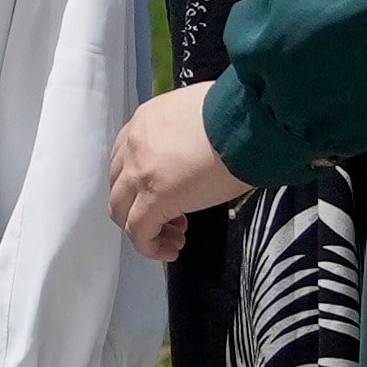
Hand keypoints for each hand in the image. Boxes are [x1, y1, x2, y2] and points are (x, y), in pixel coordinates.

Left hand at [110, 84, 248, 252]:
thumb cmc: (237, 116)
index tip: (169, 192)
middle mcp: (134, 143)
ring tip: (174, 237)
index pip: (126, 158)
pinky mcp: (153, 198)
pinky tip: (171, 250)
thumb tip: (195, 155)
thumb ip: (184, 136)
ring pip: (121, 210)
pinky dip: (150, 246)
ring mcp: (139, 171)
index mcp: (145, 121)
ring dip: (144, 228)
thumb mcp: (200, 117)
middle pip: (119, 185)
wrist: (247, 120)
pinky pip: (137, 231)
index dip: (143, 181)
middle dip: (140, 206)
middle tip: (173, 217)